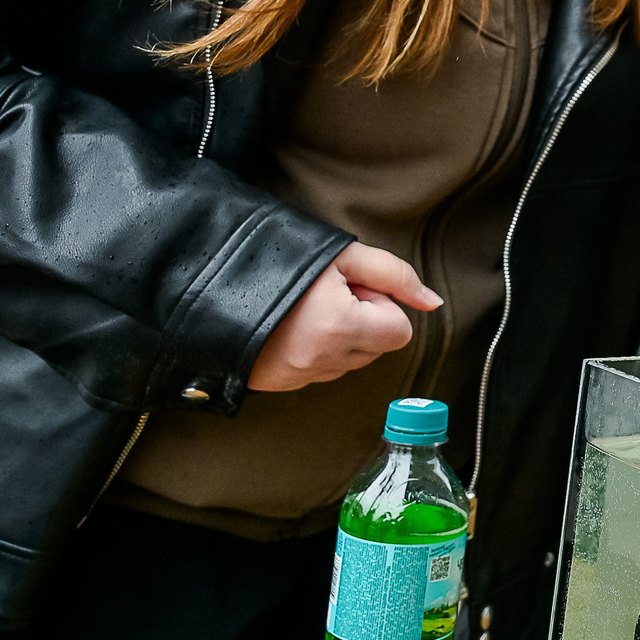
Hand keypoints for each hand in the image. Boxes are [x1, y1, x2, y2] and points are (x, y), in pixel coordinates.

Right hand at [248, 242, 440, 392]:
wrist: (206, 282)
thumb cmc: (274, 260)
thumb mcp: (341, 254)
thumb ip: (395, 275)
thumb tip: (432, 302)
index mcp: (341, 327)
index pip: (399, 330)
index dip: (380, 304)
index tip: (350, 288)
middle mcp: (323, 360)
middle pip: (377, 347)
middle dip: (364, 319)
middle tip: (326, 295)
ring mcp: (300, 377)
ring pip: (351, 361)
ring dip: (340, 336)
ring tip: (305, 310)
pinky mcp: (282, 385)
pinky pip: (322, 371)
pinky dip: (316, 350)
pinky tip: (291, 327)